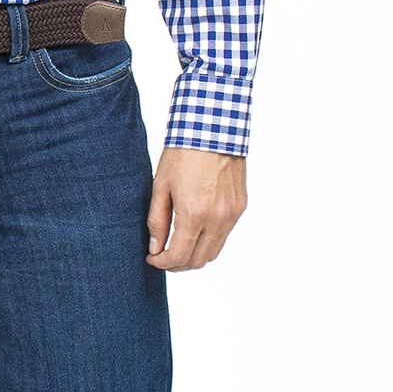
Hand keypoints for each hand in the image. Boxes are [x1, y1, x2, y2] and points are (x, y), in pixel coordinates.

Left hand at [146, 148, 247, 271]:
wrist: (214, 127)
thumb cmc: (183, 153)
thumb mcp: (161, 187)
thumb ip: (157, 222)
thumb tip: (156, 248)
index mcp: (194, 214)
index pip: (179, 256)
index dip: (162, 263)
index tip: (152, 258)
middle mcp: (218, 218)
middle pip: (198, 261)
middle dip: (177, 264)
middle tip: (163, 257)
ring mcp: (232, 213)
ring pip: (213, 252)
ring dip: (194, 256)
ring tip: (178, 247)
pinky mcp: (240, 206)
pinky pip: (224, 236)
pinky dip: (208, 242)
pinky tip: (195, 232)